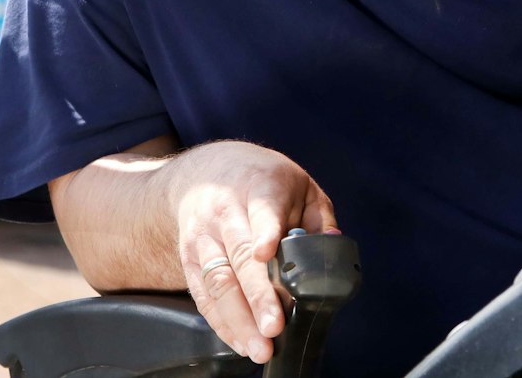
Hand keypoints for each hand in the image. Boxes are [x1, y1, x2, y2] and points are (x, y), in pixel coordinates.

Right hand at [164, 140, 336, 362]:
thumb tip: (332, 246)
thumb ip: (318, 215)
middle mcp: (224, 212)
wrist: (203, 174)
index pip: (261, 210)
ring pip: (217, 281)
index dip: (264, 232)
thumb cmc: (259, 181)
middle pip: (237, 256)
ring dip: (237, 319)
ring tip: (259, 347)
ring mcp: (202, 237)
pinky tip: (240, 342)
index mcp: (257, 186)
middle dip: (256, 295)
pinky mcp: (189, 259)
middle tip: (274, 327)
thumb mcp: (296, 183)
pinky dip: (221, 323)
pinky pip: (202, 295)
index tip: (265, 252)